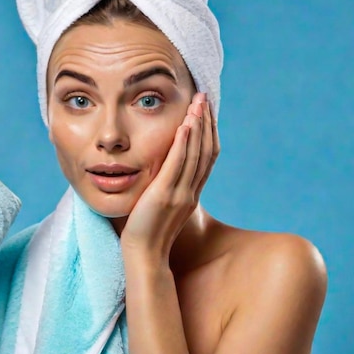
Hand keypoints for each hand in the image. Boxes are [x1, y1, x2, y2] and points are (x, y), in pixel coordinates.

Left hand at [121, 92, 219, 261]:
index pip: (207, 157)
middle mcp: (191, 191)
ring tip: (197, 103)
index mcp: (192, 193)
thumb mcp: (164, 204)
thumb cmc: (148, 231)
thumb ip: (169, 186)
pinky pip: (177, 165)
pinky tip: (184, 126)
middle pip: (206, 151)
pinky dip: (183, 144)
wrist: (144, 255)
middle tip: (205, 98)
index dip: (209, 132)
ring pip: (195, 154)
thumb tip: (164, 168)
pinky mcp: (165, 195)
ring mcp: (180, 193)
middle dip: (206, 122)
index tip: (206, 111)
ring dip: (197, 126)